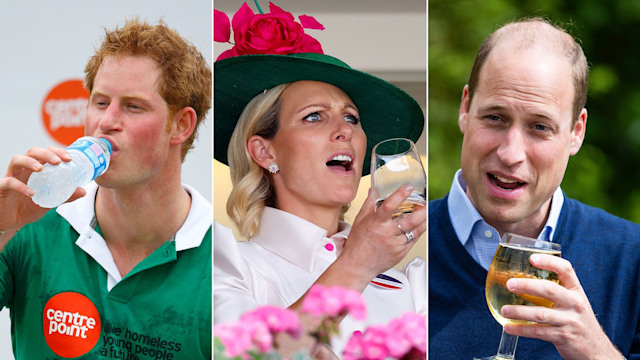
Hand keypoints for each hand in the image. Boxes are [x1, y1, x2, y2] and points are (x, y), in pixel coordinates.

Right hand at [0, 147, 85, 233]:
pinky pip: (9, 182)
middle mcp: (23, 169)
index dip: (57, 152)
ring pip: (17, 160)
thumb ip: (64, 196)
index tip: (70, 158)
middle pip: (32, 151)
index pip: (46, 153)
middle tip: (58, 161)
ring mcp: (11, 176)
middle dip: (46, 153)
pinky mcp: (1, 187)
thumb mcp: (49, 202)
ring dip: (30, 162)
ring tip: (41, 168)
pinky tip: (31, 192)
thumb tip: (83, 191)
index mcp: (36, 170)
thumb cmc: (28, 207)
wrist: (10, 222)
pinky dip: (20, 186)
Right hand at [337, 184, 426, 283]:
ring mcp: (395, 244)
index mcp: (376, 223)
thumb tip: (374, 190)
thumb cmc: (357, 244)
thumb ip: (369, 204)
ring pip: (415, 230)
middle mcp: (387, 233)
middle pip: (410, 220)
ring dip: (423, 220)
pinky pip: (413, 240)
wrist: (357, 266)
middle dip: (422, 210)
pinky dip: (418, 231)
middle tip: (426, 202)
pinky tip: (419, 225)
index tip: (408, 187)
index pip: (389, 205)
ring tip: (426, 212)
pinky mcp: (401, 253)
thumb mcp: (360, 220)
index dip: (400, 194)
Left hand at [501, 254, 622, 359]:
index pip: (566, 270)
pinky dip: (521, 330)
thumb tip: (523, 280)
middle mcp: (575, 304)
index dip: (549, 262)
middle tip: (509, 284)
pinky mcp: (563, 337)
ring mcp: (570, 321)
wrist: (596, 350)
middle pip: (550, 290)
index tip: (532, 258)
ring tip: (504, 310)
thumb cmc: (578, 321)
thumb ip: (556, 291)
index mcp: (576, 291)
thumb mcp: (573, 302)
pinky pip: (538, 332)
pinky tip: (509, 328)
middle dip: (527, 285)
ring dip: (519, 311)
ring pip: (541, 314)